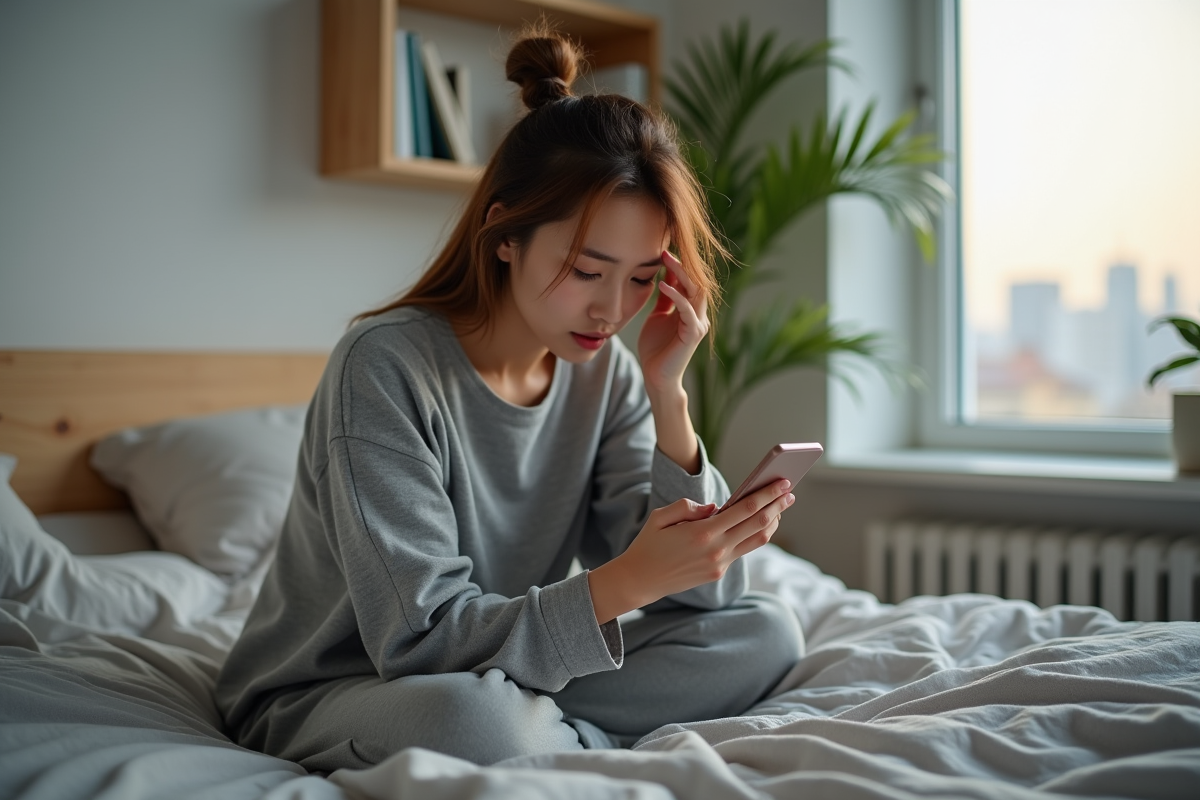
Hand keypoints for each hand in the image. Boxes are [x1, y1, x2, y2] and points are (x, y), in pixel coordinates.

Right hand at [587, 479, 795, 622]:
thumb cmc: (649, 543)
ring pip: (757, 540)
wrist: (640, 580)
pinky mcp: (718, 571)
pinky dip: (755, 534)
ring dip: (772, 522)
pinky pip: (743, 549)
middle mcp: (716, 550)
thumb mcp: (661, 516)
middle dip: (777, 506)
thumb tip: (715, 507)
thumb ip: (689, 506)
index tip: (782, 483)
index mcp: (703, 532)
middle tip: (790, 491)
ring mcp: (719, 563)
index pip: (745, 509)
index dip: (767, 495)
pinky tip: (760, 523)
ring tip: (780, 507)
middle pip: (758, 524)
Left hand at [637, 250, 708, 394]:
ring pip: (696, 291)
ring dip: (681, 273)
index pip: (689, 282)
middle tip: (665, 250)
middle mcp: (698, 315)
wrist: (656, 376)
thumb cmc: (656, 348)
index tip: (663, 251)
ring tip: (666, 259)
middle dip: (682, 264)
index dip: (678, 266)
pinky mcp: (693, 333)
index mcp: (690, 311)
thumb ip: (664, 300)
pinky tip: (662, 283)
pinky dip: (676, 294)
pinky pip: (687, 309)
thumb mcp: (658, 317)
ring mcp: (698, 324)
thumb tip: (663, 278)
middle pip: (696, 282)